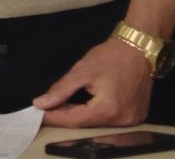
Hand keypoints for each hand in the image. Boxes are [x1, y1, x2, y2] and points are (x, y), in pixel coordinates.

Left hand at [35, 37, 153, 127]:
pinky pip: (108, 120)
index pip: (74, 120)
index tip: (35, 115)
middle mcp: (122, 121)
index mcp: (108, 110)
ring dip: (77, 116)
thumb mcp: (81, 71)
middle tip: (44, 110)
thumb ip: (61, 90)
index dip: (53, 118)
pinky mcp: (135, 117)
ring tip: (58, 108)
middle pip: (85, 124)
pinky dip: (92, 115)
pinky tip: (79, 107)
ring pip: (96, 124)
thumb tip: (40, 104)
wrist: (138, 49)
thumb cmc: (110, 57)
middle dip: (63, 117)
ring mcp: (131, 120)